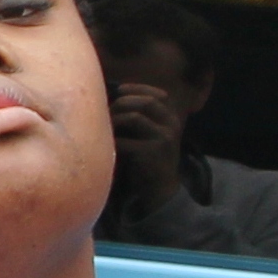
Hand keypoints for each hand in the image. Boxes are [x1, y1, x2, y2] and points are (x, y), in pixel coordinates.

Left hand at [110, 82, 187, 208]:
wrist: (160, 188)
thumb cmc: (149, 158)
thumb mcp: (152, 134)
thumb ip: (142, 117)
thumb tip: (116, 98)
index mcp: (171, 118)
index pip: (157, 95)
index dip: (138, 88)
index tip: (120, 89)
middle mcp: (171, 125)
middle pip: (146, 102)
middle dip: (123, 102)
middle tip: (108, 110)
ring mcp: (163, 139)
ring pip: (134, 117)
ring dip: (115, 119)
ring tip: (105, 127)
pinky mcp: (151, 154)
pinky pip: (126, 141)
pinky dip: (113, 141)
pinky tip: (107, 145)